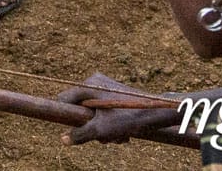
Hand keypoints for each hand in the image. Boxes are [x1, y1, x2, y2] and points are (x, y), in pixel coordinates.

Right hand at [57, 73, 181, 145]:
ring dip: (103, 130)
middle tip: (102, 138)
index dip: (65, 116)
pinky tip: (124, 134)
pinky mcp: (116, 96)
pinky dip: (112, 125)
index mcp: (89, 85)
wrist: (159, 113)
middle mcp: (96, 83)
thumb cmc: (128, 119)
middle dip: (91, 127)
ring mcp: (107, 89)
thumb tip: (63, 139)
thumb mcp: (101, 130)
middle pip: (81, 109)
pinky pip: (106, 113)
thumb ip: (79, 134)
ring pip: (95, 114)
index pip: (65, 99)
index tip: (70, 129)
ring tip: (118, 137)